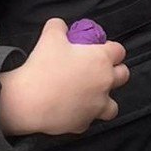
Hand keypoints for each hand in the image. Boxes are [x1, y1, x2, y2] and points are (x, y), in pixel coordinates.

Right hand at [0, 19, 128, 137]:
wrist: (28, 101)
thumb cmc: (42, 66)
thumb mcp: (50, 36)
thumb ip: (59, 26)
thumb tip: (60, 26)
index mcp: (101, 60)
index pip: (119, 51)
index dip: (110, 48)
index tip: (99, 49)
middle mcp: (105, 83)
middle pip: (123, 75)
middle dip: (114, 71)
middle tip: (97, 70)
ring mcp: (96, 106)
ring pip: (113, 105)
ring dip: (105, 99)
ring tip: (91, 96)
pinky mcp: (84, 123)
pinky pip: (88, 120)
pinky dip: (82, 116)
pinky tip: (71, 110)